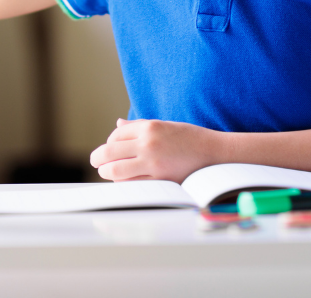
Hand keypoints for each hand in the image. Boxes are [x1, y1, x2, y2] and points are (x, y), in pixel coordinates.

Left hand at [89, 118, 219, 182]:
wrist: (214, 153)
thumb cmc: (188, 138)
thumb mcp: (163, 125)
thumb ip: (138, 126)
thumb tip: (117, 125)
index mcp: (149, 126)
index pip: (115, 135)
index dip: (108, 143)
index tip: (109, 148)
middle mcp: (148, 143)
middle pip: (109, 152)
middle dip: (98, 159)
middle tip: (95, 162)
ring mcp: (153, 162)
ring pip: (115, 171)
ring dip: (106, 173)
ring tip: (106, 173)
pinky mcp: (160, 180)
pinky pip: (132, 184)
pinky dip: (123, 184)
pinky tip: (123, 182)